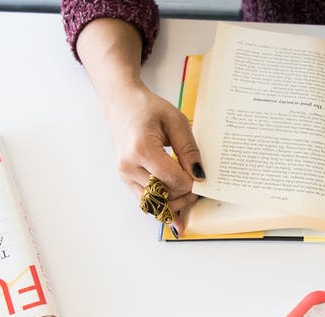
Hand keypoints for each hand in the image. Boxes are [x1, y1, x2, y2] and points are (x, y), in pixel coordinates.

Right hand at [101, 79, 203, 215]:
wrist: (122, 105)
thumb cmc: (147, 109)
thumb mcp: (176, 122)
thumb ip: (189, 150)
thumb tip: (199, 176)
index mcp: (141, 149)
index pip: (173, 180)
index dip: (191, 184)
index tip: (201, 178)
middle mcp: (128, 165)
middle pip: (163, 194)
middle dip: (185, 195)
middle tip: (199, 187)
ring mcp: (124, 174)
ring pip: (154, 203)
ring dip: (174, 203)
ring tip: (188, 195)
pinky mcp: (125, 179)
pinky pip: (145, 201)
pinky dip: (162, 203)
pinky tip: (175, 204)